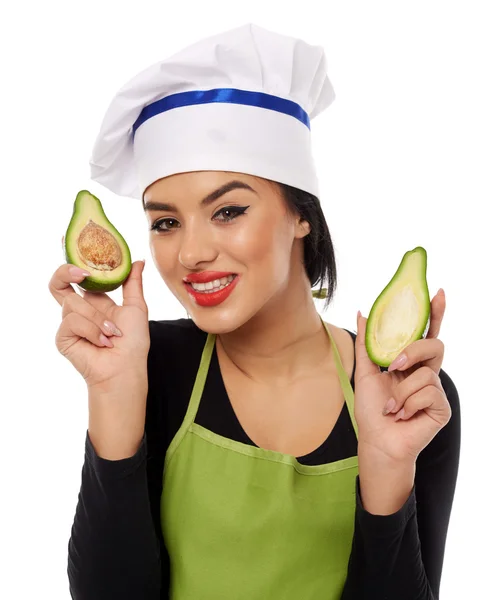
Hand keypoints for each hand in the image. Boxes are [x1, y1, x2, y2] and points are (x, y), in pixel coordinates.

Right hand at [49, 238, 149, 388]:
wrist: (126, 370)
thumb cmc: (133, 344)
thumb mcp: (137, 307)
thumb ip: (133, 283)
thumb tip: (138, 260)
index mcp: (95, 301)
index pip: (78, 277)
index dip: (71, 261)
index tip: (69, 241)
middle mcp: (80, 310)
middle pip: (59, 283)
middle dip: (66, 273)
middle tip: (81, 273)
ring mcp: (69, 323)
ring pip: (73, 304)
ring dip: (97, 319)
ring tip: (112, 334)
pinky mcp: (63, 337)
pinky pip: (72, 321)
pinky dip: (92, 331)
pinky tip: (102, 343)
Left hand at [354, 288, 451, 463]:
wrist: (376, 440)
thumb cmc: (372, 409)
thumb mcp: (365, 371)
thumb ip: (366, 343)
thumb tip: (362, 312)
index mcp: (411, 362)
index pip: (427, 333)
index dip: (435, 313)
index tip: (437, 292)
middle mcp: (427, 372)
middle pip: (435, 345)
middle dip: (414, 351)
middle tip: (394, 364)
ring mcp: (436, 390)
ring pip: (427, 373)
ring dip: (402, 390)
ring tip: (391, 405)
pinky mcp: (442, 407)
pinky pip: (428, 393)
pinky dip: (408, 404)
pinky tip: (401, 415)